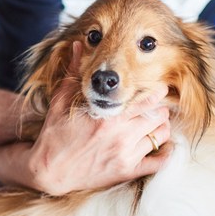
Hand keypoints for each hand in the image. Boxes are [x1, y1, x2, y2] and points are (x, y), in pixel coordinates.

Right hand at [27, 42, 170, 195]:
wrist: (48, 170)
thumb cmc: (55, 133)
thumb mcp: (61, 99)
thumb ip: (76, 71)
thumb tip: (81, 44)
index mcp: (107, 114)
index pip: (146, 99)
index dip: (157, 92)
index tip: (158, 88)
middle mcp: (120, 134)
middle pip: (159, 115)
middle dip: (160, 108)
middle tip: (155, 106)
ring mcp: (125, 154)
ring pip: (162, 135)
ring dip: (161, 127)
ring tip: (154, 123)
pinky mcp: (126, 171)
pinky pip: (159, 162)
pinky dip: (166, 153)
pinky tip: (162, 146)